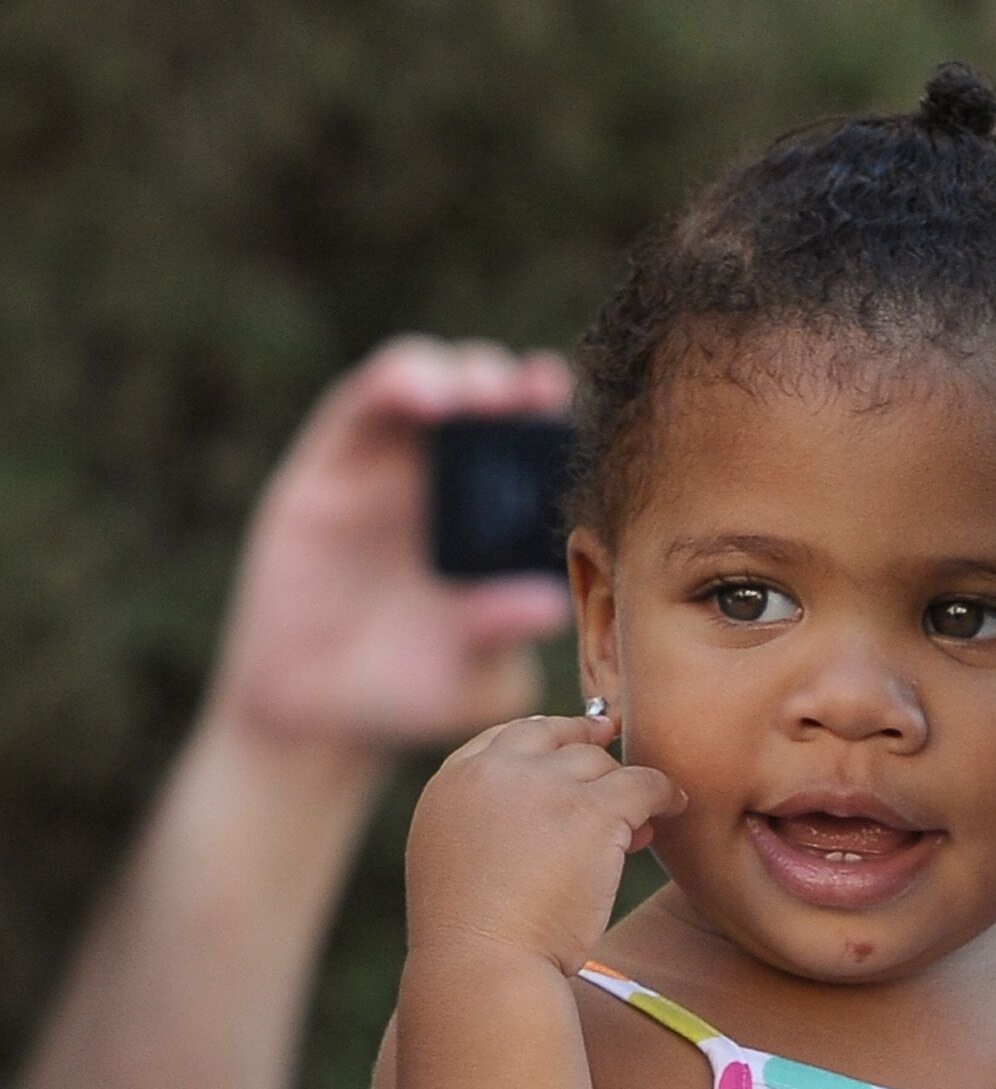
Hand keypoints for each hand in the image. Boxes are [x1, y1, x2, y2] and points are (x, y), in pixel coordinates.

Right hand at [208, 339, 575, 759]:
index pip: (536, 454)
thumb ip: (504, 638)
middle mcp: (447, 487)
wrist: (316, 715)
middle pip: (487, 404)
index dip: (560, 426)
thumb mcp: (470, 680)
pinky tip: (415, 392)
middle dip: (513, 383)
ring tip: (476, 393)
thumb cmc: (411, 696)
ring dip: (455, 372)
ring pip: (427, 386)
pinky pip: (359, 408)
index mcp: (498, 524)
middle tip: (537, 388)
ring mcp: (386, 471)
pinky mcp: (327, 470)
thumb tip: (546, 603)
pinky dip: (391, 384)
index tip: (585, 418)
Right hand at [406, 713, 682, 975]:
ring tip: (639, 826)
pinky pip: (643, 782)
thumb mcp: (456, 862)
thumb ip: (487, 824)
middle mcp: (495, 771)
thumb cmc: (471, 938)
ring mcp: (543, 786)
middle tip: (611, 756)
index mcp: (452, 783)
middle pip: (553, 737)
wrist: (482, 963)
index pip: (505, 739)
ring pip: (599, 762)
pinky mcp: (591, 810)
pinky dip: (664, 793)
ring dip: (620, 786)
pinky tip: (674, 808)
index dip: (543, 742)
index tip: (566, 750)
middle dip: (585, 747)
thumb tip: (548, 815)